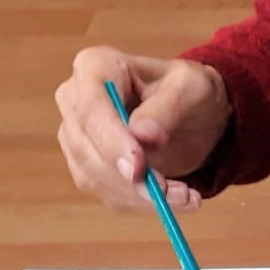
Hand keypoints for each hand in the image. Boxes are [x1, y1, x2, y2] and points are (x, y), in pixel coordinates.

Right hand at [55, 47, 231, 211]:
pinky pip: (106, 192)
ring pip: (94, 176)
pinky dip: (140, 203)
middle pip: (86, 147)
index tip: (138, 168)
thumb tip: (141, 134)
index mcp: (95, 67)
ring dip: (139, 195)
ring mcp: (77, 135)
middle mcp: (75, 100)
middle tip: (171, 193)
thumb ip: (166, 108)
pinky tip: (173, 201)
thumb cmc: (189, 89)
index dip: (111, 141)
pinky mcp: (88, 165)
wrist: (194, 112)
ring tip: (185, 197)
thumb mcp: (191, 87)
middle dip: (128, 177)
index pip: (91, 107)